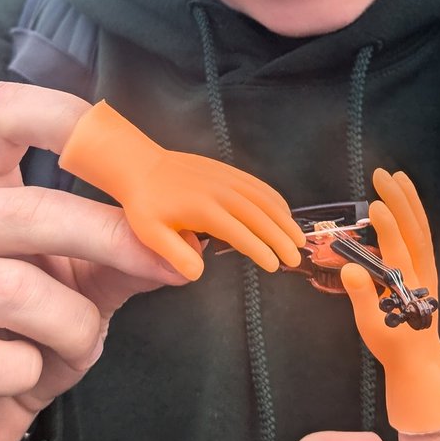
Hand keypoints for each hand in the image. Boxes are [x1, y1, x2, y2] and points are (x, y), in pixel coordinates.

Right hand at [0, 82, 187, 440]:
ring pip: (14, 291)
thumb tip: (184, 236)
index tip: (135, 158)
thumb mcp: (80, 282)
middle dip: (110, 242)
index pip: (1, 112)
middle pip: (24, 209)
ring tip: (74, 344)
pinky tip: (17, 378)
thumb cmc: (22, 333)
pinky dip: (27, 375)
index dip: (66, 118)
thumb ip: (123, 249)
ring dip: (73, 328)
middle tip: (170, 267)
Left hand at [58, 100, 303, 279]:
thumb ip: (175, 256)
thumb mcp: (151, 234)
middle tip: (296, 258)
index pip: (240, 234)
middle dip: (281, 238)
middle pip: (260, 216)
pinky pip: (257, 185)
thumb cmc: (144, 204)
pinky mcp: (227, 171)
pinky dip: (275, 198)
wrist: (141, 165)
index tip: (274, 265)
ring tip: (298, 239)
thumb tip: (198, 275)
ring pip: (263, 199)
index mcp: (204, 210)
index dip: (260, 250)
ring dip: (284, 219)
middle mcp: (221, 192)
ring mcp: (226, 179)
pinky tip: (284, 211)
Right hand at [341, 168, 439, 432]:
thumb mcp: (373, 328)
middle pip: (413, 229)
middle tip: (382, 174)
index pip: (399, 250)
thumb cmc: (392, 345)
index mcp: (406, 287)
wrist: (419, 360)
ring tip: (397, 176)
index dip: (388, 227)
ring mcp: (426, 268)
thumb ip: (362, 299)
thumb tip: (350, 271)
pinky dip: (414, 213)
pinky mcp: (426, 267)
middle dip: (399, 200)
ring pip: (421, 228)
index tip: (374, 204)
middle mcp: (421, 272)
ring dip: (409, 200)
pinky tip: (404, 200)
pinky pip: (422, 234)